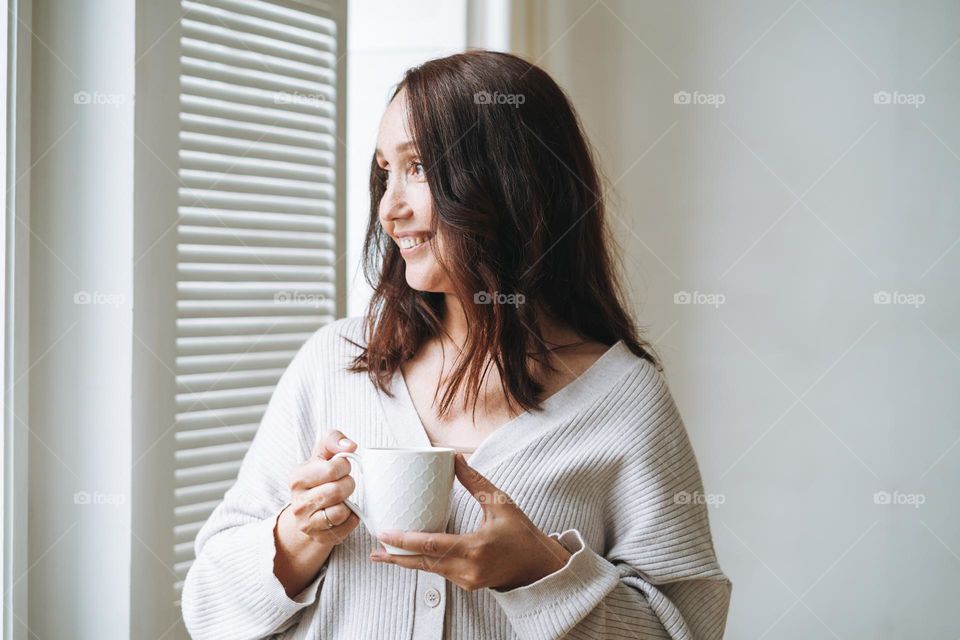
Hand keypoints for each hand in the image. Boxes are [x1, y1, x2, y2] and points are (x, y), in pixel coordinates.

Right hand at [279, 429, 360, 546]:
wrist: (309, 511)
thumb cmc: (319, 477)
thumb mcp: (322, 454)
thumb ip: (334, 440)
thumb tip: (350, 446)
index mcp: (297, 478)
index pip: (332, 468)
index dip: (344, 466)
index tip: (340, 468)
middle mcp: (298, 503)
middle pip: (338, 490)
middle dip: (348, 484)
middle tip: (344, 484)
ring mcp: (307, 523)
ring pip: (341, 511)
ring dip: (349, 503)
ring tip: (341, 499)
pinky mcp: (320, 538)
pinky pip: (346, 526)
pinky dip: (351, 518)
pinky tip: (343, 512)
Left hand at [369, 453, 571, 591]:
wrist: (540, 567)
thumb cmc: (523, 535)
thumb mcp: (501, 504)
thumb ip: (476, 482)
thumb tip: (455, 458)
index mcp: (476, 548)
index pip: (433, 545)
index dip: (406, 540)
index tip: (385, 533)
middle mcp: (469, 569)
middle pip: (424, 564)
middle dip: (397, 557)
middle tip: (374, 550)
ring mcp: (468, 581)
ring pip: (430, 571)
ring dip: (408, 561)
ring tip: (385, 552)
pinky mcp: (469, 585)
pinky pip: (441, 574)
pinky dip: (425, 564)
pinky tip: (412, 556)